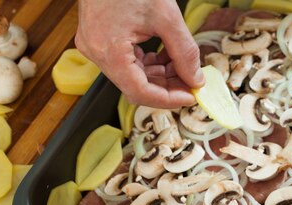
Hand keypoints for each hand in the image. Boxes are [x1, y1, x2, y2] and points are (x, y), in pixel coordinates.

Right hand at [75, 0, 203, 107]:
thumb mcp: (166, 16)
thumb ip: (184, 52)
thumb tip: (196, 80)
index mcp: (108, 51)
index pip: (140, 93)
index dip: (168, 100)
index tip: (190, 97)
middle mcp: (97, 53)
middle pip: (136, 87)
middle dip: (167, 88)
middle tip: (192, 84)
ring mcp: (95, 46)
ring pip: (133, 76)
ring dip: (160, 76)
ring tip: (183, 68)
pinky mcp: (99, 38)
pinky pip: (127, 62)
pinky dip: (149, 63)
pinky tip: (167, 57)